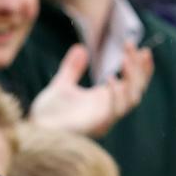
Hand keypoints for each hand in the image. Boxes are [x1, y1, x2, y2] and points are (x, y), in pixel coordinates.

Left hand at [29, 41, 153, 137]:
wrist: (35, 132)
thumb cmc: (48, 115)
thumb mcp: (61, 85)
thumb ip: (72, 68)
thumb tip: (80, 48)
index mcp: (105, 100)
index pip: (133, 83)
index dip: (140, 66)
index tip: (138, 46)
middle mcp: (109, 109)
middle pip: (137, 88)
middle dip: (138, 66)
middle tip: (130, 44)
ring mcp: (105, 119)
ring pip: (132, 99)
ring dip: (132, 78)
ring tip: (124, 58)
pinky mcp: (97, 126)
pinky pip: (115, 111)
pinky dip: (117, 95)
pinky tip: (111, 78)